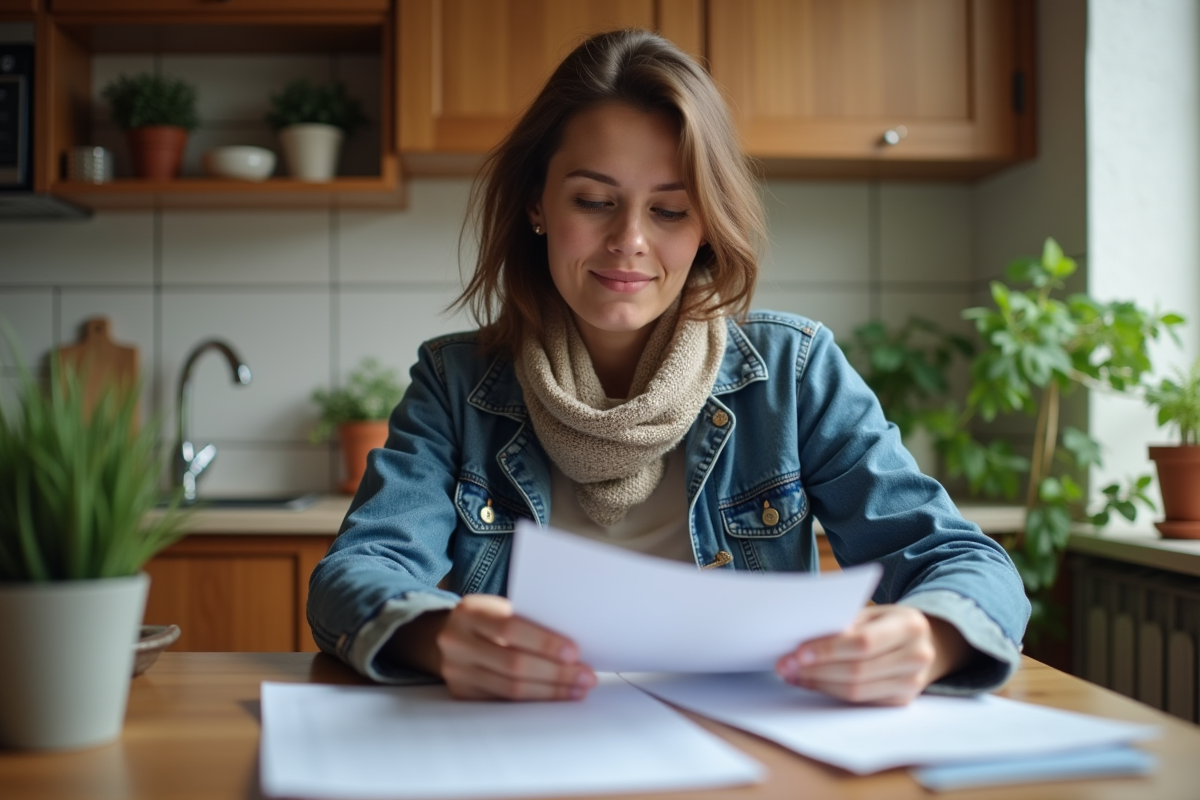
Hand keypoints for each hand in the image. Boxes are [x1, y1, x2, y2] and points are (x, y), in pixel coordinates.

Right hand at [390, 594, 596, 700]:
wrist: (447, 635)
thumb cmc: (488, 620)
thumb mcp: (499, 609)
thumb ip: (528, 621)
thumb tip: (574, 647)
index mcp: (471, 611)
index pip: (511, 628)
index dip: (545, 643)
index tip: (575, 652)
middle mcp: (457, 641)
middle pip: (513, 663)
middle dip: (556, 673)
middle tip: (586, 677)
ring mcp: (456, 670)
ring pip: (510, 688)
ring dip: (550, 691)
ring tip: (577, 690)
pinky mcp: (461, 693)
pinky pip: (503, 702)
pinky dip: (533, 701)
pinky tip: (555, 697)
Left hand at [775, 605, 970, 704]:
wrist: (925, 642)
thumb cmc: (887, 623)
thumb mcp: (872, 612)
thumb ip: (845, 622)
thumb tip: (804, 641)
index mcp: (910, 625)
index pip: (863, 642)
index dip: (828, 649)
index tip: (797, 652)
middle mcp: (918, 656)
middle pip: (857, 670)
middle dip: (816, 670)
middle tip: (785, 666)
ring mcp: (913, 682)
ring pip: (856, 691)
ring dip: (818, 684)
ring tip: (792, 674)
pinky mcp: (903, 701)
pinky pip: (860, 701)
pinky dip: (831, 692)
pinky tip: (812, 682)